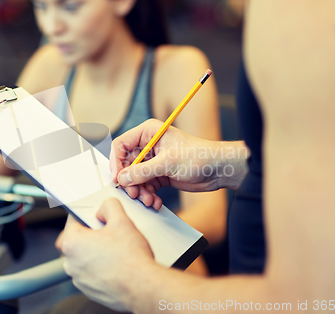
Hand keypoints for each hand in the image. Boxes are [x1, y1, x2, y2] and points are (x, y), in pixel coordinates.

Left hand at [57, 198, 154, 311]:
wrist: (143, 287)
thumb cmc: (131, 258)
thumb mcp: (122, 221)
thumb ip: (109, 206)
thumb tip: (105, 207)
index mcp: (73, 243)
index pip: (73, 220)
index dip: (86, 214)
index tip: (95, 215)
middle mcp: (71, 263)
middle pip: (76, 240)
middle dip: (89, 234)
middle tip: (107, 232)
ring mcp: (79, 279)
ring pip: (83, 257)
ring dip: (95, 252)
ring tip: (115, 250)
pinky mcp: (89, 290)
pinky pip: (91, 273)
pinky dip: (100, 268)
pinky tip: (116, 264)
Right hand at [110, 119, 226, 203]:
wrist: (218, 169)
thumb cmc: (198, 156)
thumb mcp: (168, 163)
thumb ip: (142, 171)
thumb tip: (122, 178)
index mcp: (148, 133)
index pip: (121, 145)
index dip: (116, 162)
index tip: (118, 178)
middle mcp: (148, 146)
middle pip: (126, 165)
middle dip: (130, 181)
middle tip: (135, 193)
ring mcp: (153, 161)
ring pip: (135, 178)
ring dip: (140, 192)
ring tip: (149, 200)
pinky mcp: (159, 174)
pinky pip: (146, 186)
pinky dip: (148, 195)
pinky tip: (155, 202)